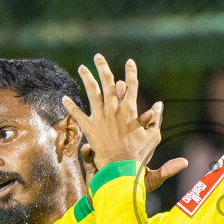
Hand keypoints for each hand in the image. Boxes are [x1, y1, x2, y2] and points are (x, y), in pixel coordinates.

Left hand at [64, 54, 180, 182]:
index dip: (131, 72)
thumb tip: (159, 104)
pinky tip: (64, 98)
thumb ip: (156, 119)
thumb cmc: (139, 153)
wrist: (121, 167)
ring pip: (92, 92)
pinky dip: (70, 106)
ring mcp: (100, 117)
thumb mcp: (153, 136)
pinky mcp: (89, 128)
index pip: (131, 85)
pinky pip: (77, 114)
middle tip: (98, 56)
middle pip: (107, 82)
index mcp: (130, 109)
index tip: (129, 62)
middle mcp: (114, 109)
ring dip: (86, 78)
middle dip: (103, 67)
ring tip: (81, 67)